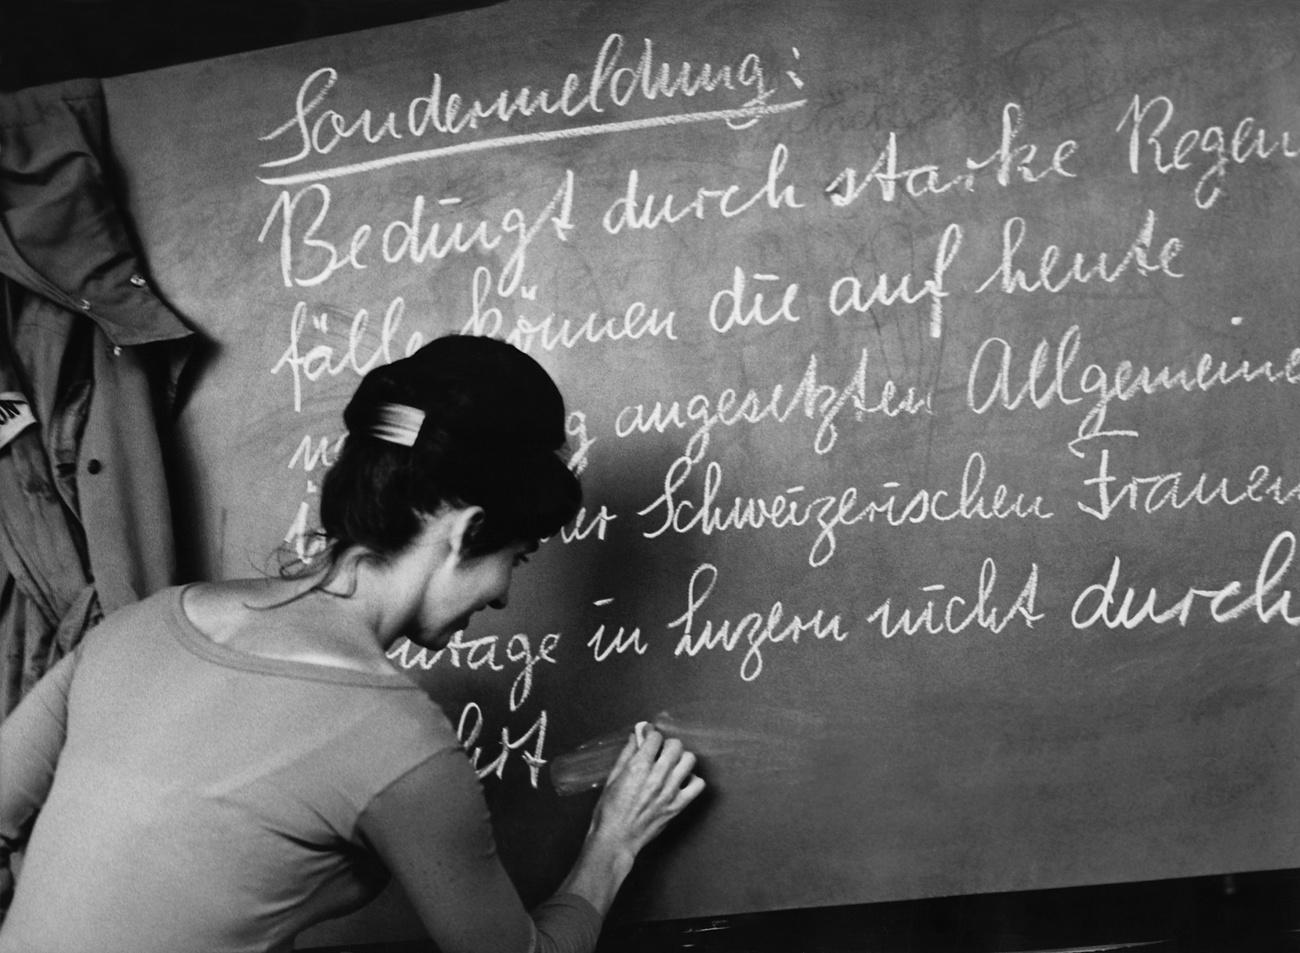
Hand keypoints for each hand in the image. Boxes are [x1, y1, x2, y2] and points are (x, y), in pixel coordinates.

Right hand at [587, 724, 706, 857]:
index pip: (655, 737)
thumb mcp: (612, 778)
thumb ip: (626, 755)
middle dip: (667, 744)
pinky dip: (692, 780)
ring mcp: (670, 792)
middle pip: (675, 745)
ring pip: (689, 760)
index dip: (651, 734)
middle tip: (660, 752)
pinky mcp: (678, 806)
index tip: (648, 737)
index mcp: (638, 768)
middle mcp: (657, 777)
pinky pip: (698, 784)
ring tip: (672, 765)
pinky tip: (681, 782)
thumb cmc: (609, 811)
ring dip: (680, 759)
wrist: (616, 839)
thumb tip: (635, 737)